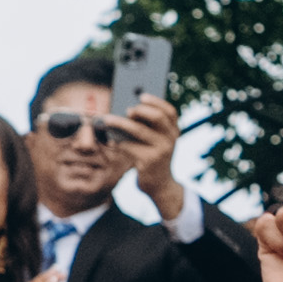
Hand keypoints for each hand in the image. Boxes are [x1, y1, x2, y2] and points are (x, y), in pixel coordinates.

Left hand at [119, 91, 185, 216]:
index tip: (141, 96)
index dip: (156, 101)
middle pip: (157, 117)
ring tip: (108, 119)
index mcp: (174, 131)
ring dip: (120, 123)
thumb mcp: (157, 142)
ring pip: (138, 131)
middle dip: (139, 110)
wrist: (160, 185)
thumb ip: (149, 127)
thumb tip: (127, 110)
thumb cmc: (154, 158)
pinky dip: (118, 142)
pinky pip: (129, 146)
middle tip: (126, 109)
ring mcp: (161, 151)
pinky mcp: (148, 162)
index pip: (169, 111)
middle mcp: (171, 139)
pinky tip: (111, 140)